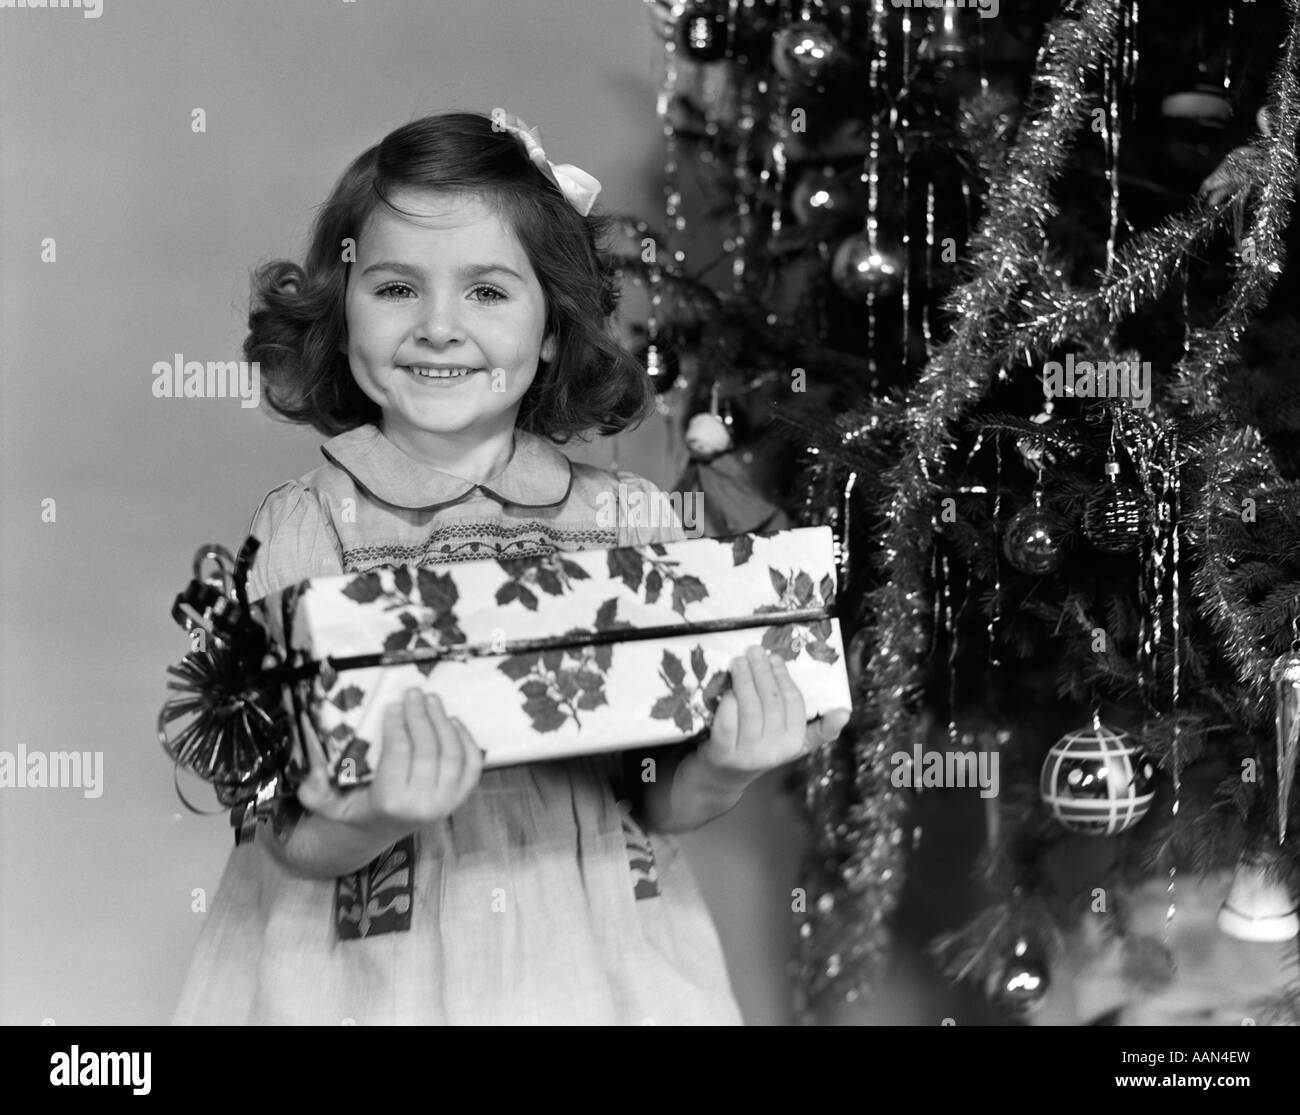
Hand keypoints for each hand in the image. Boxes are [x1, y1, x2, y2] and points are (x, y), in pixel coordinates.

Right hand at [295, 688, 484, 841]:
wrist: (379, 831)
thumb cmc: (353, 809)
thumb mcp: (327, 804)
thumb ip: (313, 791)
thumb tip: (315, 771)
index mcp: (390, 802)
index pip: (399, 753)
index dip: (397, 724)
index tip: (392, 704)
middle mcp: (422, 805)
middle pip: (428, 750)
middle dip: (421, 716)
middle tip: (413, 693)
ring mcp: (446, 802)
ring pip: (453, 754)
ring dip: (443, 722)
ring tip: (431, 700)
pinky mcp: (459, 798)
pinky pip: (472, 765)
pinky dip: (467, 740)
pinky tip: (452, 721)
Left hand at [696, 644, 851, 788]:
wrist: (724, 777)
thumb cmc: (759, 748)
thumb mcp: (792, 742)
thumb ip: (817, 727)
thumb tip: (845, 712)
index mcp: (795, 743)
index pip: (794, 703)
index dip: (784, 678)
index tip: (776, 658)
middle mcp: (774, 751)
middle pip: (772, 703)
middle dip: (763, 672)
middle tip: (754, 651)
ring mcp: (748, 755)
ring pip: (751, 710)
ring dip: (745, 680)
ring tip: (739, 661)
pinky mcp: (723, 755)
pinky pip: (728, 724)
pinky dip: (728, 704)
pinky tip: (727, 689)